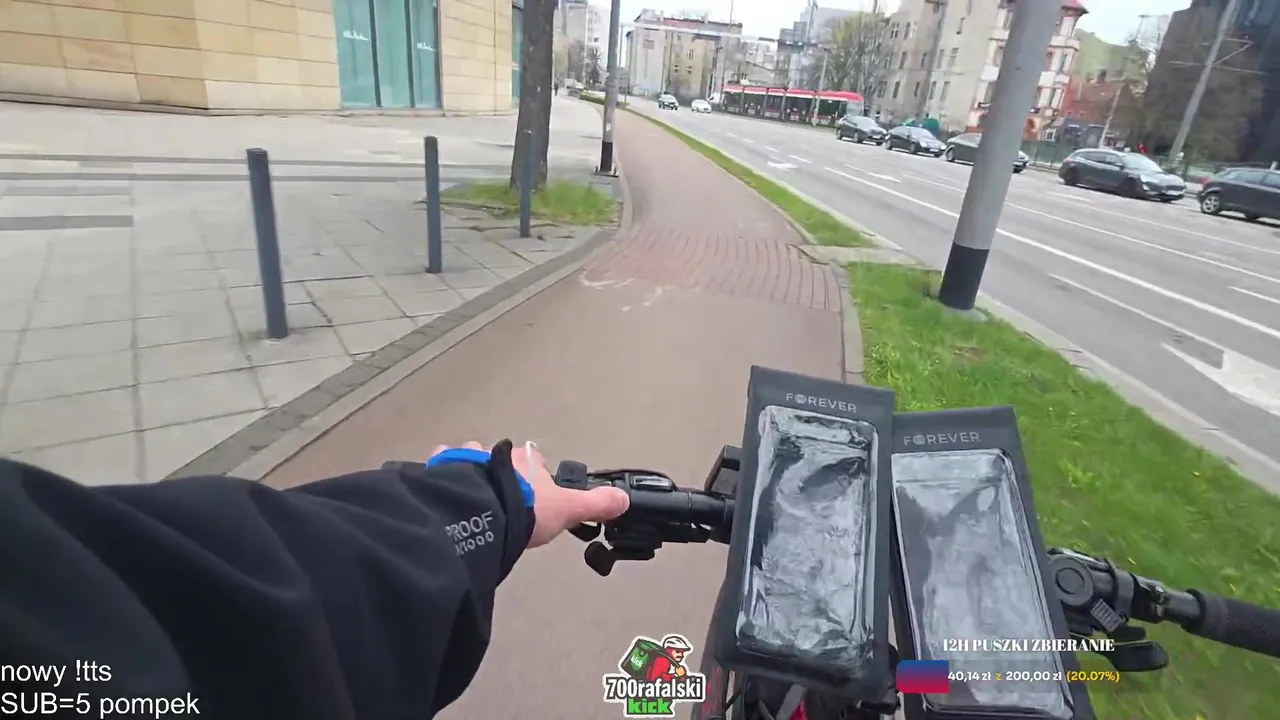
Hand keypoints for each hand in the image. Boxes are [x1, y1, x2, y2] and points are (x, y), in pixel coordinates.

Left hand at [431, 442, 629, 548]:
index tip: (532, 491)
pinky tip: (444, 489)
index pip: (532, 459)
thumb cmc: (526, 511)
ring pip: (469, 459)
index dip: (533, 473)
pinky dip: (443, 474)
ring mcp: (466, 460)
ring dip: (471, 472)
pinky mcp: (441, 471)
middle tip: (500, 498)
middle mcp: (497, 452)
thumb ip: (594, 504)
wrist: (483, 517)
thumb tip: (623, 499)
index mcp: (525, 460)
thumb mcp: (567, 510)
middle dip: (500, 472)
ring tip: (472, 497)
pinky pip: (440, 465)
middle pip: (500, 458)